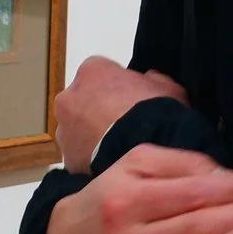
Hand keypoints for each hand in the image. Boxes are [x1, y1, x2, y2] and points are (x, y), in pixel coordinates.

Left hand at [54, 55, 186, 172]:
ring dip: (92, 135)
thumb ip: (153, 79)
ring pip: (77, 129)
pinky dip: (91, 158)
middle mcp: (69, 96)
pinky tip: (111, 163)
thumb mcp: (168, 87)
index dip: (118, 87)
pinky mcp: (66, 158)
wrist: (143, 151)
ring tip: (119, 147)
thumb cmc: (155, 112)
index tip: (132, 99)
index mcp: (91, 70)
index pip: (101, 72)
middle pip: (84, 100)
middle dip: (99, 110)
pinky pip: (79, 155)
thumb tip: (149, 78)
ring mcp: (64, 128)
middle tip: (123, 124)